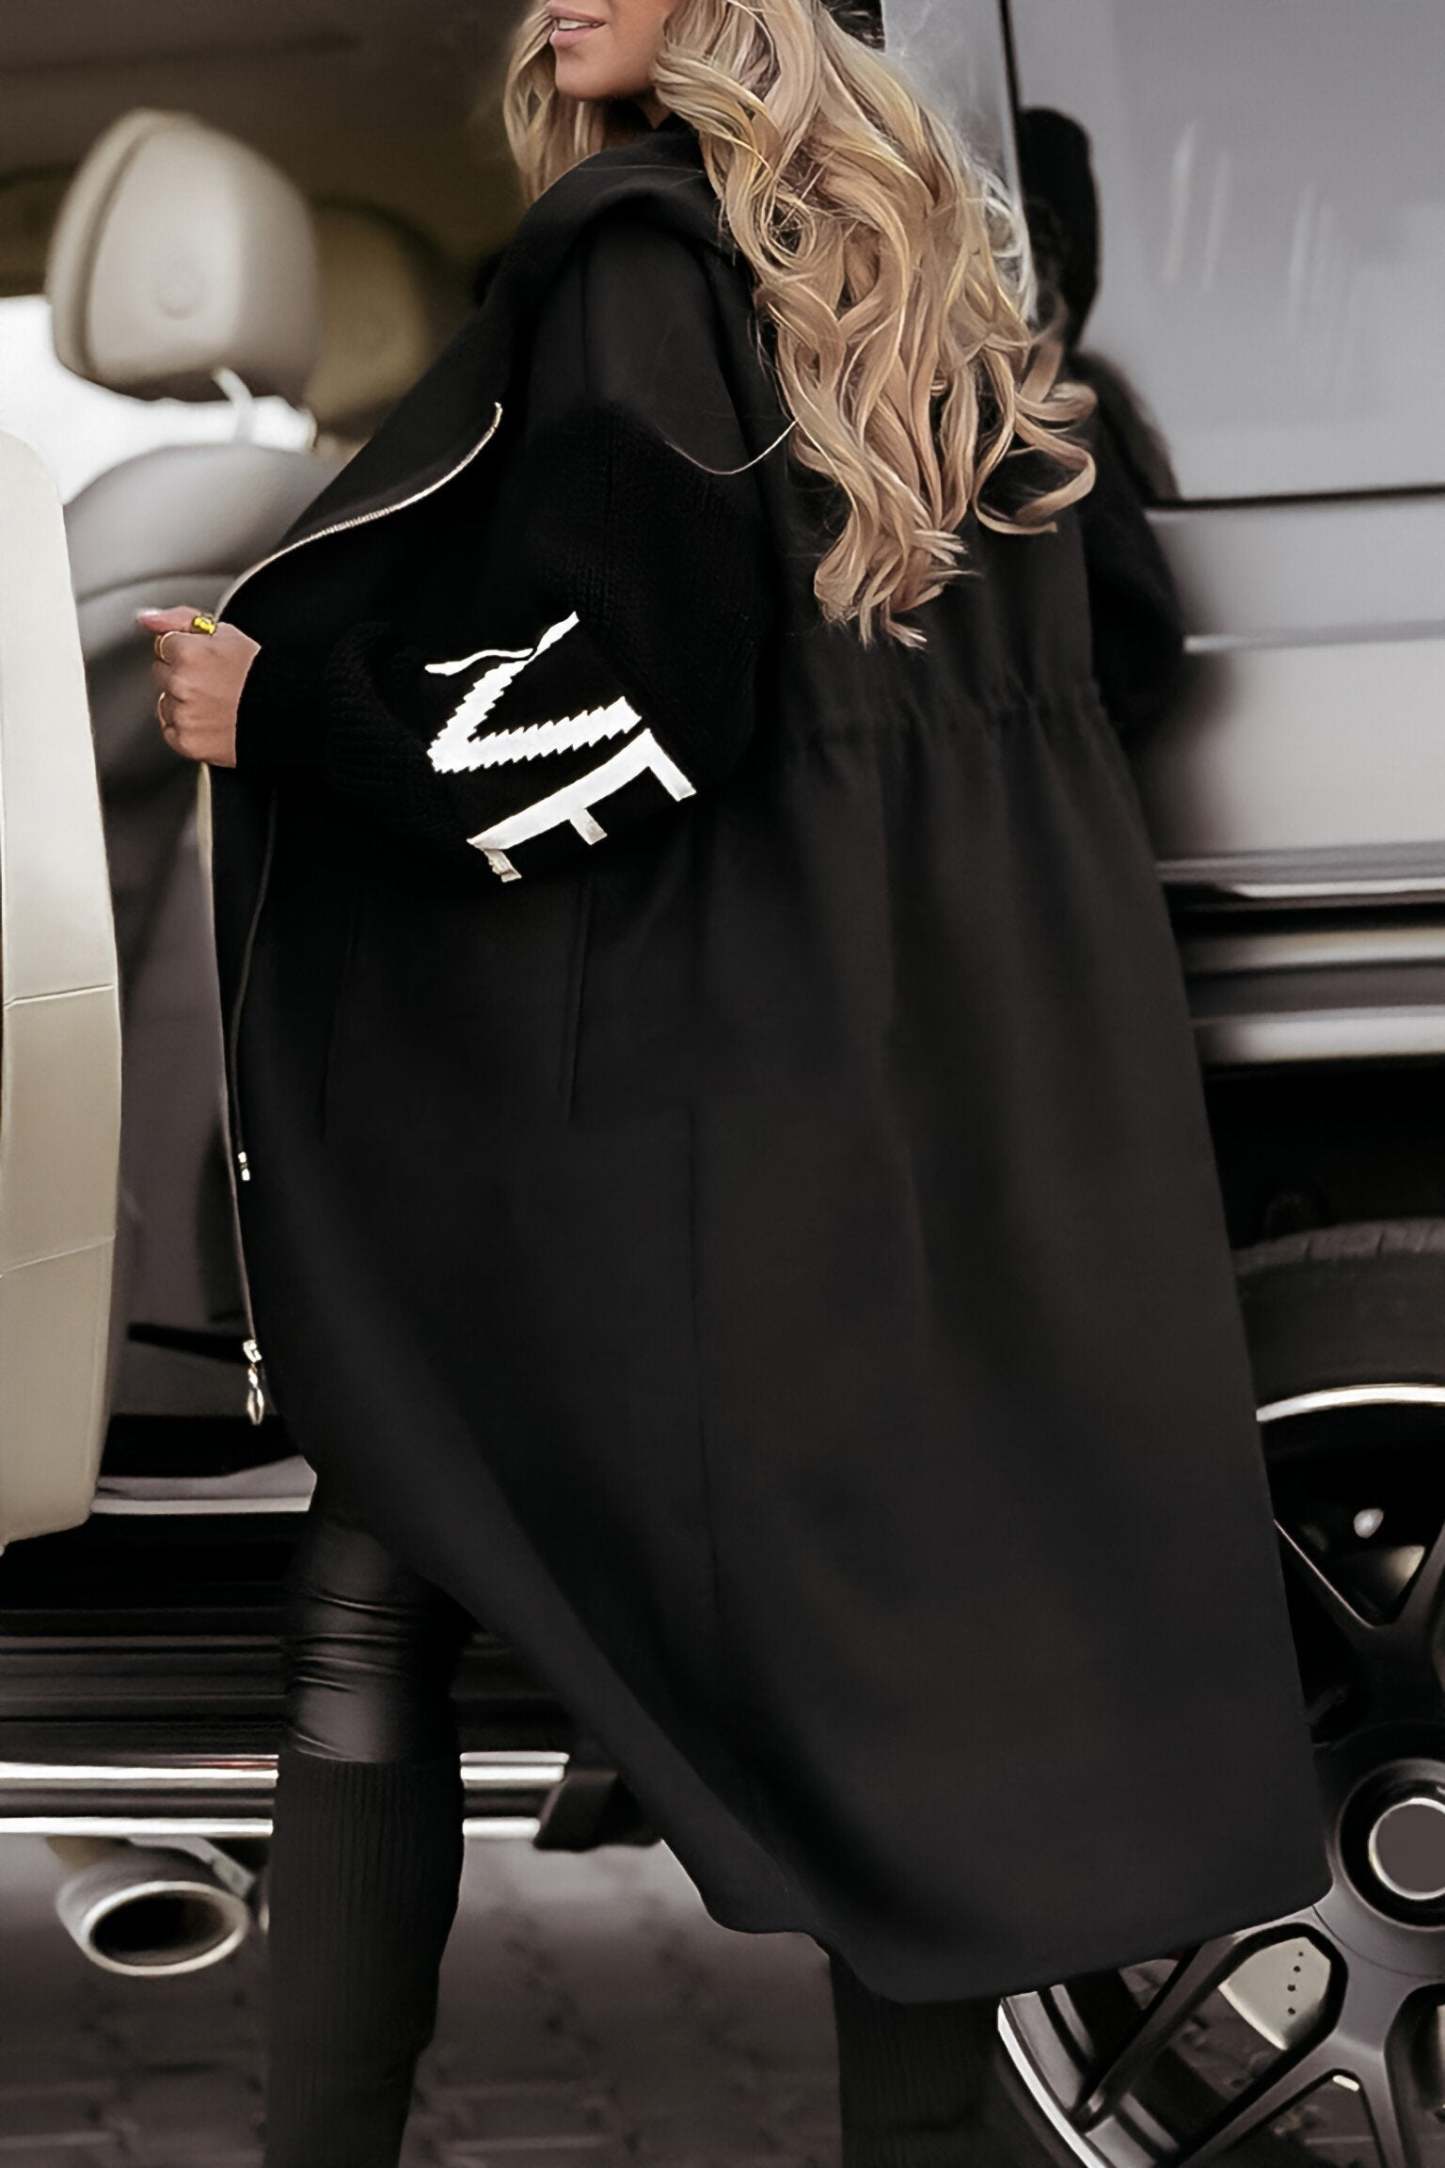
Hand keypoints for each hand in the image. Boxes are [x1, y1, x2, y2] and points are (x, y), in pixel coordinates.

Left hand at [136, 605, 260, 767]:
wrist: (285, 713)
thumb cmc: (261, 674)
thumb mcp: (224, 632)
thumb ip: (179, 620)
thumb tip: (146, 618)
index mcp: (188, 653)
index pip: (163, 645)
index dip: (186, 651)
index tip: (206, 659)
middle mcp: (181, 684)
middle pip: (161, 673)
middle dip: (180, 674)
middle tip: (214, 681)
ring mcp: (183, 715)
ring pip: (164, 703)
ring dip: (182, 702)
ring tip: (215, 703)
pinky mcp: (187, 742)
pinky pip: (171, 731)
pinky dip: (186, 727)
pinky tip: (210, 720)